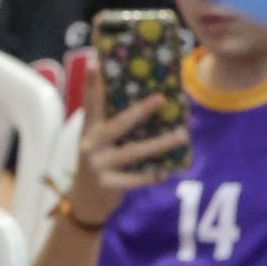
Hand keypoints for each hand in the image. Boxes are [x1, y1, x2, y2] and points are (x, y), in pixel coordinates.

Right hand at [68, 69, 187, 226]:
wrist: (85, 202)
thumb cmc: (99, 166)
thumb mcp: (99, 145)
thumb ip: (114, 130)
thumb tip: (146, 110)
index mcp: (89, 131)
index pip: (90, 104)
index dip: (91, 85)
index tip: (95, 63)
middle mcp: (91, 146)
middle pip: (118, 125)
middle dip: (140, 111)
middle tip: (161, 98)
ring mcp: (99, 166)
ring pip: (134, 151)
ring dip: (160, 143)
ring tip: (181, 135)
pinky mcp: (109, 185)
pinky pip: (136, 179)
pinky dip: (152, 175)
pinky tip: (166, 172)